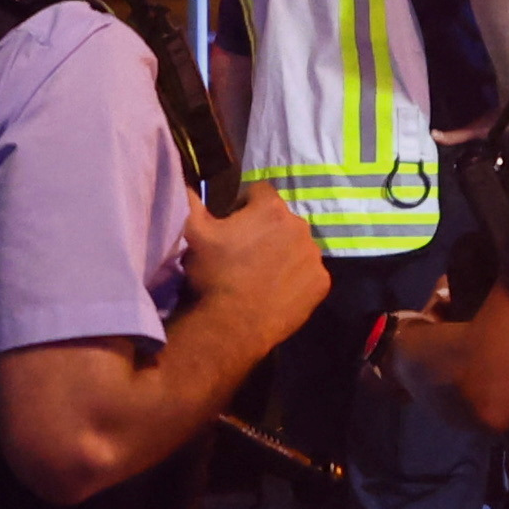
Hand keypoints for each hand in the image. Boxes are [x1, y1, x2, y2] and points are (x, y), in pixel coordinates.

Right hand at [181, 189, 330, 358]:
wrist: (231, 326)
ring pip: (297, 246)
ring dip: (282, 253)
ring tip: (260, 276)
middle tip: (244, 254)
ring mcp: (313, 257)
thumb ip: (191, 199)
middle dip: (265, 230)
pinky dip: (295, 278)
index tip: (231, 225)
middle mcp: (300, 227)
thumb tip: (188, 182)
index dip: (243, 206)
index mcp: (271, 209)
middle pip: (281, 220)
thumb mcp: (192, 232)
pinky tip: (276, 292)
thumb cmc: (212, 275)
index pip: (259, 192)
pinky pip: (308, 273)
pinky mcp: (321, 283)